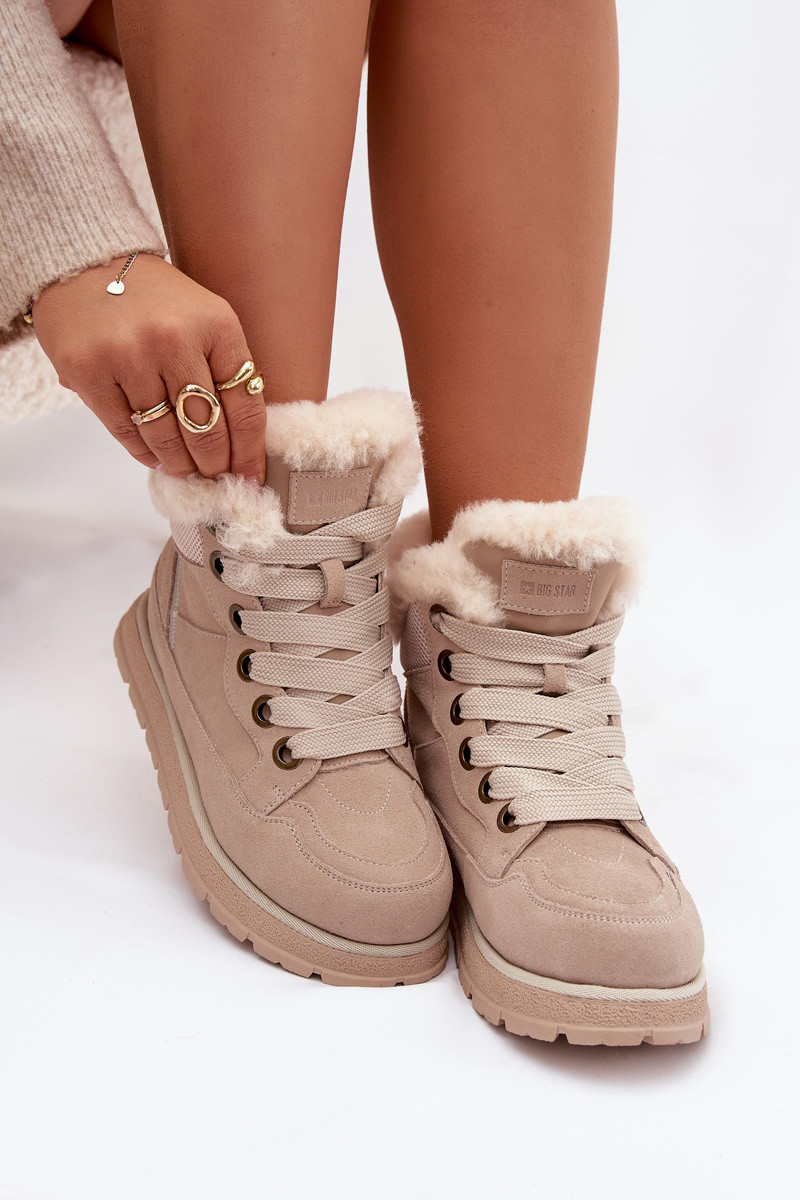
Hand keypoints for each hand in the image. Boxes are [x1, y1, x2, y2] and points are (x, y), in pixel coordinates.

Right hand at [31, 253, 265, 481]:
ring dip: (180, 464)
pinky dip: (144, 452)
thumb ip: (224, 369)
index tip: (250, 474)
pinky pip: (124, 430)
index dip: (249, 449)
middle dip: (215, 464)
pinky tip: (155, 458)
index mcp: (216, 324)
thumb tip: (241, 441)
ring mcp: (128, 355)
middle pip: (206, 428)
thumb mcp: (205, 318)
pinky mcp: (87, 371)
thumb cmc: (155, 299)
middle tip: (217, 478)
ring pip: (164, 436)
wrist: (87, 263)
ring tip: (187, 471)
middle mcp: (173, 339)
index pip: (245, 405)